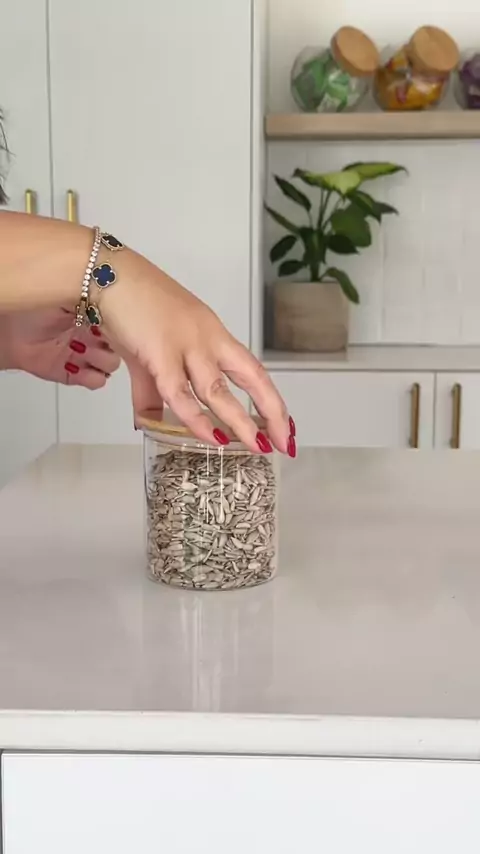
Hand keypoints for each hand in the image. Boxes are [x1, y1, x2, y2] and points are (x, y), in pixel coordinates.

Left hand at [0, 308, 120, 387]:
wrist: (7, 329)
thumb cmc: (32, 306)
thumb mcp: (68, 294)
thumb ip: (93, 300)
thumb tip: (114, 297)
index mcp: (96, 313)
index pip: (124, 323)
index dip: (123, 325)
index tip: (118, 322)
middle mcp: (92, 334)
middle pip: (122, 345)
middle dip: (114, 343)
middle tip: (101, 336)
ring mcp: (85, 354)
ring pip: (111, 364)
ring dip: (101, 359)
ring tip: (84, 350)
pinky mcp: (74, 373)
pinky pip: (96, 381)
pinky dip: (92, 377)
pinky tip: (80, 365)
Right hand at [98, 249, 294, 455]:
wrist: (109, 276)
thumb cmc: (132, 307)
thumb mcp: (151, 353)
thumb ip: (153, 393)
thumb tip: (151, 423)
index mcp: (213, 336)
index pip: (252, 370)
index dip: (270, 399)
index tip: (283, 426)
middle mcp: (208, 340)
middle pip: (251, 377)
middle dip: (270, 412)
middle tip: (283, 442)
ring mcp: (186, 345)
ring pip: (219, 391)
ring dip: (240, 422)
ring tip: (255, 446)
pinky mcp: (160, 352)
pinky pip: (180, 393)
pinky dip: (195, 419)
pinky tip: (211, 436)